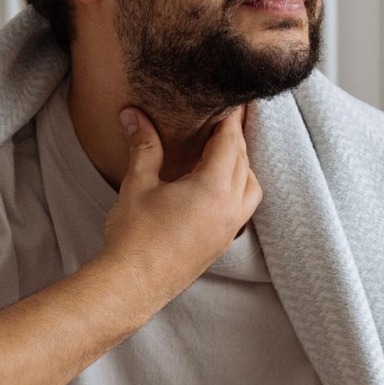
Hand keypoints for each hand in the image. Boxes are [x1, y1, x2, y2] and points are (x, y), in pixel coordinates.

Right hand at [100, 104, 260, 300]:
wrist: (133, 285)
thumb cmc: (134, 235)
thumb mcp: (138, 184)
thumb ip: (143, 146)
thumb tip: (133, 114)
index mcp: (214, 189)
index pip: (230, 142)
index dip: (231, 118)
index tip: (234, 99)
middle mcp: (230, 208)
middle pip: (244, 161)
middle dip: (236, 136)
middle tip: (230, 116)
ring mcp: (229, 229)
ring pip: (251, 186)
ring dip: (243, 164)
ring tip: (225, 149)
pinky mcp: (222, 243)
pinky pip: (243, 207)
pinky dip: (239, 188)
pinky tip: (220, 185)